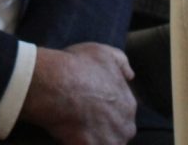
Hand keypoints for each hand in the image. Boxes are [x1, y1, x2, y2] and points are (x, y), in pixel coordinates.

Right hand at [19, 42, 136, 144]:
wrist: (57, 85)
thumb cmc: (79, 66)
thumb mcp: (103, 53)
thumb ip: (121, 63)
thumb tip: (130, 76)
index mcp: (128, 104)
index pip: (123, 115)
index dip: (107, 112)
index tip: (92, 108)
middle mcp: (124, 126)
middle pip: (117, 133)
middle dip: (104, 130)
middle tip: (84, 121)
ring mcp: (109, 142)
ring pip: (105, 143)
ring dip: (94, 139)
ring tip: (76, 130)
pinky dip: (78, 144)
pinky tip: (69, 137)